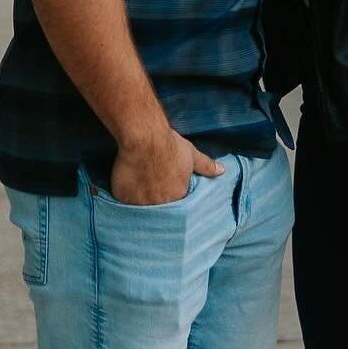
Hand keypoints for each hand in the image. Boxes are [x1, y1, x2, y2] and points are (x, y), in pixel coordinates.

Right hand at [109, 127, 223, 205]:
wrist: (144, 138)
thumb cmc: (169, 145)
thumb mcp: (191, 155)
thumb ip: (206, 166)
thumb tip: (222, 171)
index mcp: (179, 196)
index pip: (178, 206)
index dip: (173, 199)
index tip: (167, 192)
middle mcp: (161, 204)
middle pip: (160, 210)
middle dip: (157, 203)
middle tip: (152, 191)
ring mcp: (142, 204)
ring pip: (142, 210)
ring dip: (142, 204)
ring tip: (139, 192)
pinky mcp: (125, 199)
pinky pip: (125, 205)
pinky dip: (126, 200)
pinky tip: (126, 190)